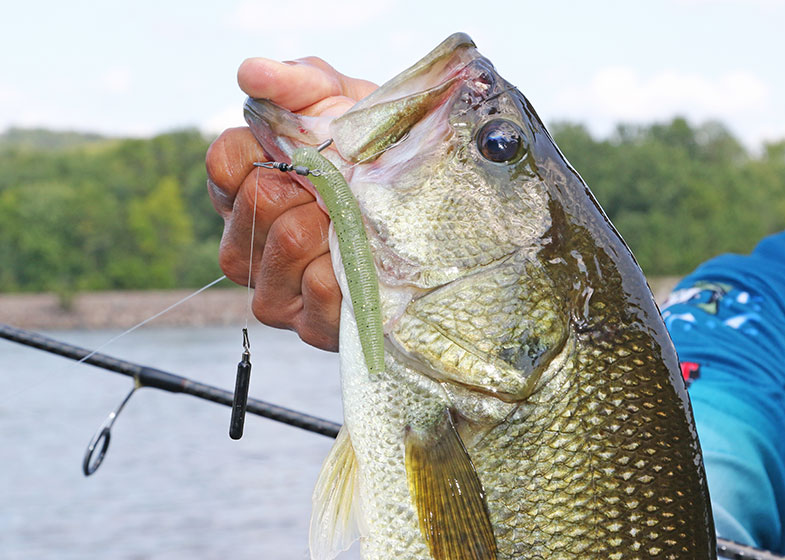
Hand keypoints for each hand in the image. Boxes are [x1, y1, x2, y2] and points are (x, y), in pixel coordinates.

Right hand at [206, 57, 376, 350]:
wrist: (432, 212)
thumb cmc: (378, 161)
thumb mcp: (346, 108)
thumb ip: (298, 84)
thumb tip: (252, 71)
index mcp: (244, 189)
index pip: (226, 160)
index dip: (271, 147)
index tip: (314, 147)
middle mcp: (247, 242)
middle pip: (258, 200)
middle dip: (314, 184)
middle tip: (348, 188)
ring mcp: (273, 288)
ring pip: (286, 242)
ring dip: (335, 224)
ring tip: (358, 223)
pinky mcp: (308, 326)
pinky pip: (320, 287)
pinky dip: (351, 267)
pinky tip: (366, 261)